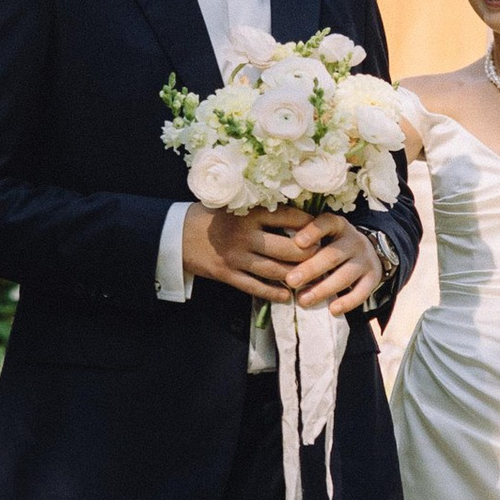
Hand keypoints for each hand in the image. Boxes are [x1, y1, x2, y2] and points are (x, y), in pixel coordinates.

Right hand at [184, 204, 316, 299]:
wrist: (177, 234)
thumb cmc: (212, 216)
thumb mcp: (236, 205)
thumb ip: (262, 209)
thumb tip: (299, 215)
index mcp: (249, 212)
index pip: (289, 217)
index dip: (310, 225)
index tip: (322, 229)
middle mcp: (244, 234)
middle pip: (287, 248)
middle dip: (308, 254)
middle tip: (321, 256)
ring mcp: (236, 256)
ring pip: (275, 270)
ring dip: (295, 276)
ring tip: (309, 277)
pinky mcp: (227, 274)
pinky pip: (255, 287)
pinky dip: (273, 293)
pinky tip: (286, 295)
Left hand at [286, 216, 385, 315]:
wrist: (367, 252)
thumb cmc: (333, 244)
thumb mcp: (323, 235)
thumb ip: (304, 241)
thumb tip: (277, 251)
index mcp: (338, 225)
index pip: (327, 223)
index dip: (313, 232)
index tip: (297, 242)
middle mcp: (354, 240)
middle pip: (332, 255)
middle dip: (311, 269)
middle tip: (291, 281)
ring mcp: (365, 260)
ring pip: (345, 276)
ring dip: (323, 289)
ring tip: (303, 300)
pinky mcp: (373, 278)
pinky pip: (362, 292)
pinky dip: (348, 302)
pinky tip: (332, 309)